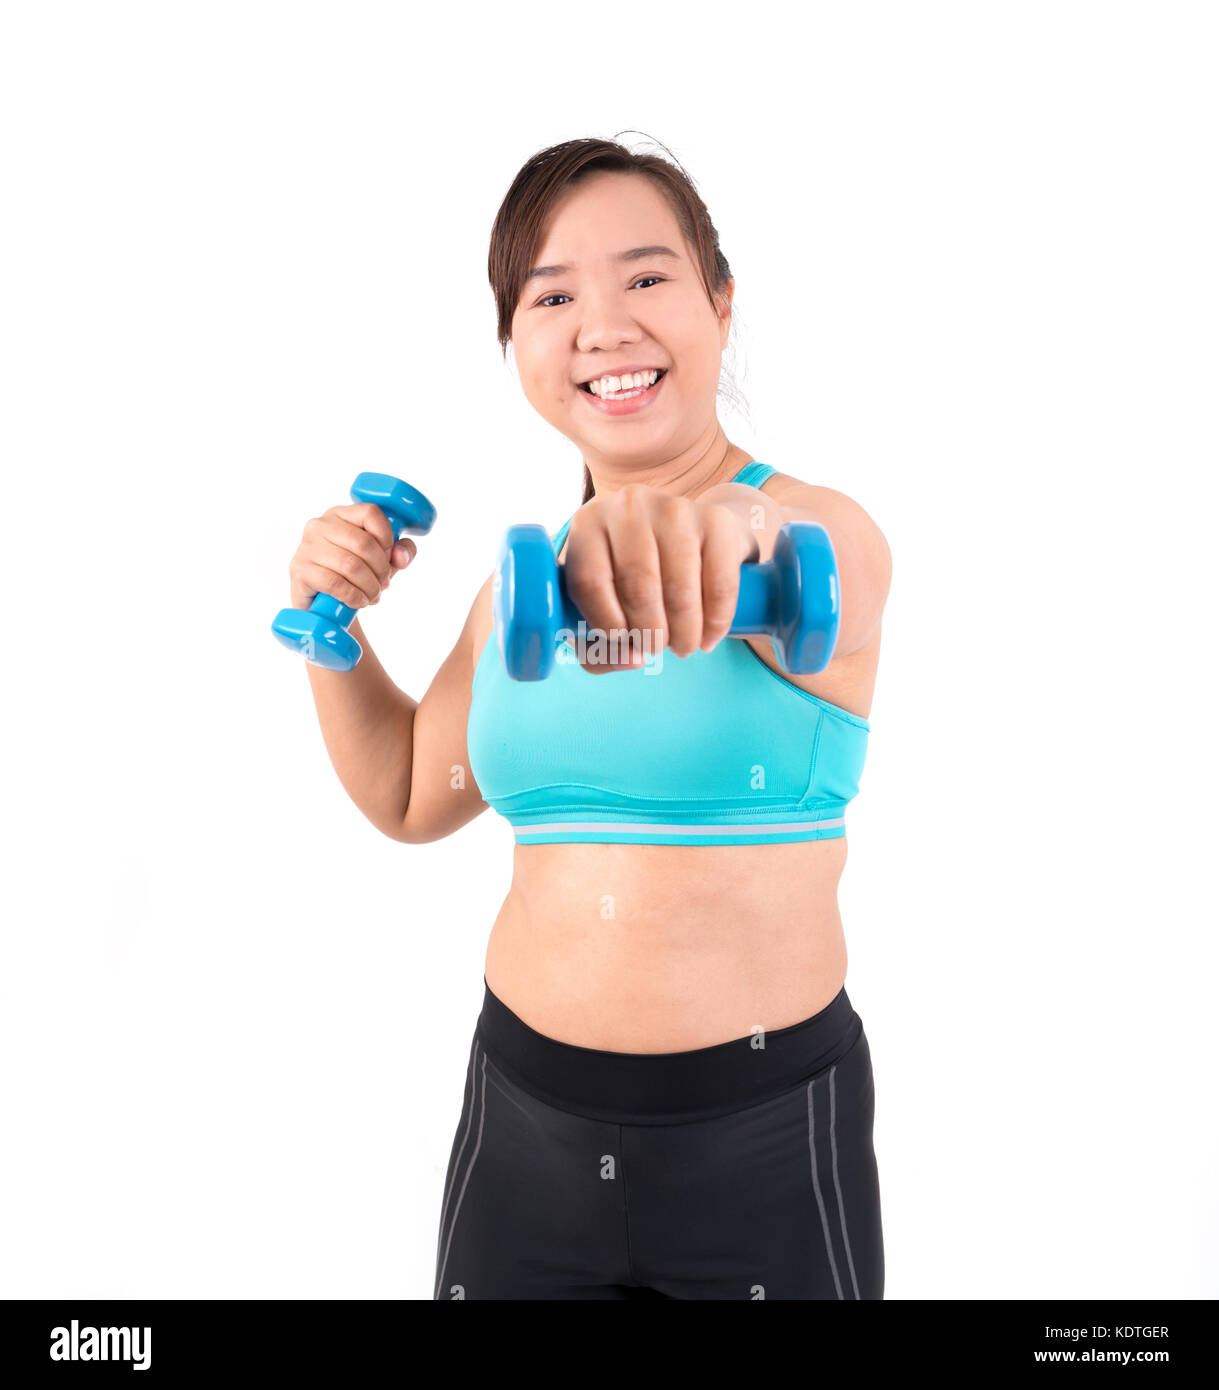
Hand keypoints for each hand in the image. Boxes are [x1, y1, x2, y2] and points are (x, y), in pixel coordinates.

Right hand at [288, 500, 415, 612]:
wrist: (322, 605)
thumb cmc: (353, 576)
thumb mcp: (381, 561)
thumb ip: (400, 552)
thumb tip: (401, 556)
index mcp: (340, 514)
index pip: (370, 513)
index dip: (387, 537)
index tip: (390, 557)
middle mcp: (320, 525)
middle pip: (363, 543)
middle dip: (381, 569)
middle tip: (383, 584)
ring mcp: (307, 547)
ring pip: (351, 565)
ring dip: (369, 586)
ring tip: (372, 596)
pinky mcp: (300, 570)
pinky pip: (335, 583)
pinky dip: (354, 596)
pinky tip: (359, 601)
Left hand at [562, 483, 758, 671]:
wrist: (696, 536)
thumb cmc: (639, 580)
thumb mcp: (606, 608)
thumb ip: (599, 648)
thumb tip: (631, 658)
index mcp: (588, 525)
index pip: (589, 581)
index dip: (607, 624)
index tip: (624, 643)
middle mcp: (628, 507)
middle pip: (637, 586)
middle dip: (649, 634)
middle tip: (657, 649)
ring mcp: (674, 508)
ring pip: (678, 589)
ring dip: (683, 632)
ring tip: (683, 645)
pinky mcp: (715, 520)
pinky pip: (719, 584)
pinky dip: (716, 621)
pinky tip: (710, 636)